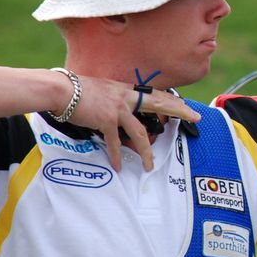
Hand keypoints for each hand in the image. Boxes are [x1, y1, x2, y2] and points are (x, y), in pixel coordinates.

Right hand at [64, 74, 201, 171]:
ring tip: (149, 166)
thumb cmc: (76, 90)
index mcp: (125, 90)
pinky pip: (115, 142)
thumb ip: (113, 102)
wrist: (61, 89)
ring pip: (140, 133)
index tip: (184, 104)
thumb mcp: (101, 91)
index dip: (171, 100)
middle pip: (160, 105)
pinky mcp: (106, 120)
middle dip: (179, 111)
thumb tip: (117, 119)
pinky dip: (116, 156)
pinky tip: (118, 166)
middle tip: (195, 117)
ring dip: (146, 152)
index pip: (154, 95)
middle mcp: (126, 98)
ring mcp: (118, 109)